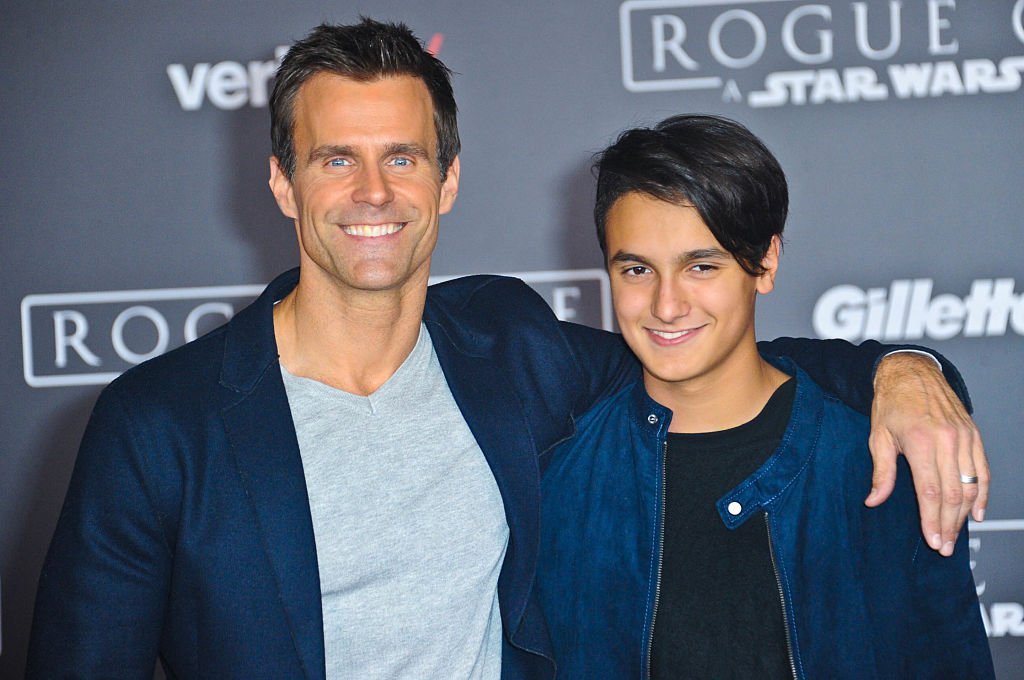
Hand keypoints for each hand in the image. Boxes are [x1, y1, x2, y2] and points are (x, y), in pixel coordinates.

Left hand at [865, 352, 988, 556]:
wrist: (911, 372)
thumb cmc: (891, 403)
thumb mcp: (878, 437)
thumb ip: (881, 473)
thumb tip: (873, 501)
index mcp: (920, 441)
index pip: (930, 491)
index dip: (932, 520)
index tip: (933, 540)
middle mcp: (946, 440)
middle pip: (953, 494)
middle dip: (949, 525)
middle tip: (944, 547)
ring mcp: (964, 437)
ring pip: (971, 485)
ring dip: (964, 515)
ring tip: (955, 535)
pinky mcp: (974, 435)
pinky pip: (983, 470)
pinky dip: (982, 493)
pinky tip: (977, 512)